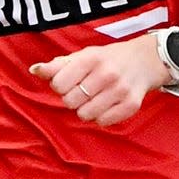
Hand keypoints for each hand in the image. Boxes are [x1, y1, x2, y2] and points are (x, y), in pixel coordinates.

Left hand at [29, 36, 165, 125]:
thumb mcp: (82, 56)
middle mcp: (106, 74)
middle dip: (72, 99)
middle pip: (70, 102)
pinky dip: (101, 117)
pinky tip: (107, 105)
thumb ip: (57, 65)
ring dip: (86, 110)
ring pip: (85, 115)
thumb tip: (34, 70)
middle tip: (84, 91)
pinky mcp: (131, 105)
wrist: (144, 61)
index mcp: (91, 59)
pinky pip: (103, 122)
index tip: (70, 82)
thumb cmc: (107, 59)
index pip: (58, 84)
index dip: (60, 86)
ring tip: (95, 99)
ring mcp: (120, 90)